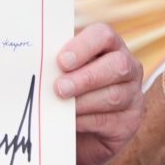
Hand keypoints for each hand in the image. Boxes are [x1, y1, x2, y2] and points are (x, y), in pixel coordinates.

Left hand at [55, 22, 141, 164]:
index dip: (83, 46)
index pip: (103, 35)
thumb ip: (54, 64)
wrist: (80, 129)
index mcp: (109, 47)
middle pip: (117, 65)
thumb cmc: (67, 90)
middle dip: (86, 77)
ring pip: (113, 96)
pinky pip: (109, 120)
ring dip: (83, 102)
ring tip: (61, 106)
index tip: (61, 61)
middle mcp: (128, 68)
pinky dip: (86, 121)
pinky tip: (71, 121)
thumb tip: (32, 62)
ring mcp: (133, 95)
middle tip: (59, 88)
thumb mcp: (61, 72)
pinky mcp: (130, 122)